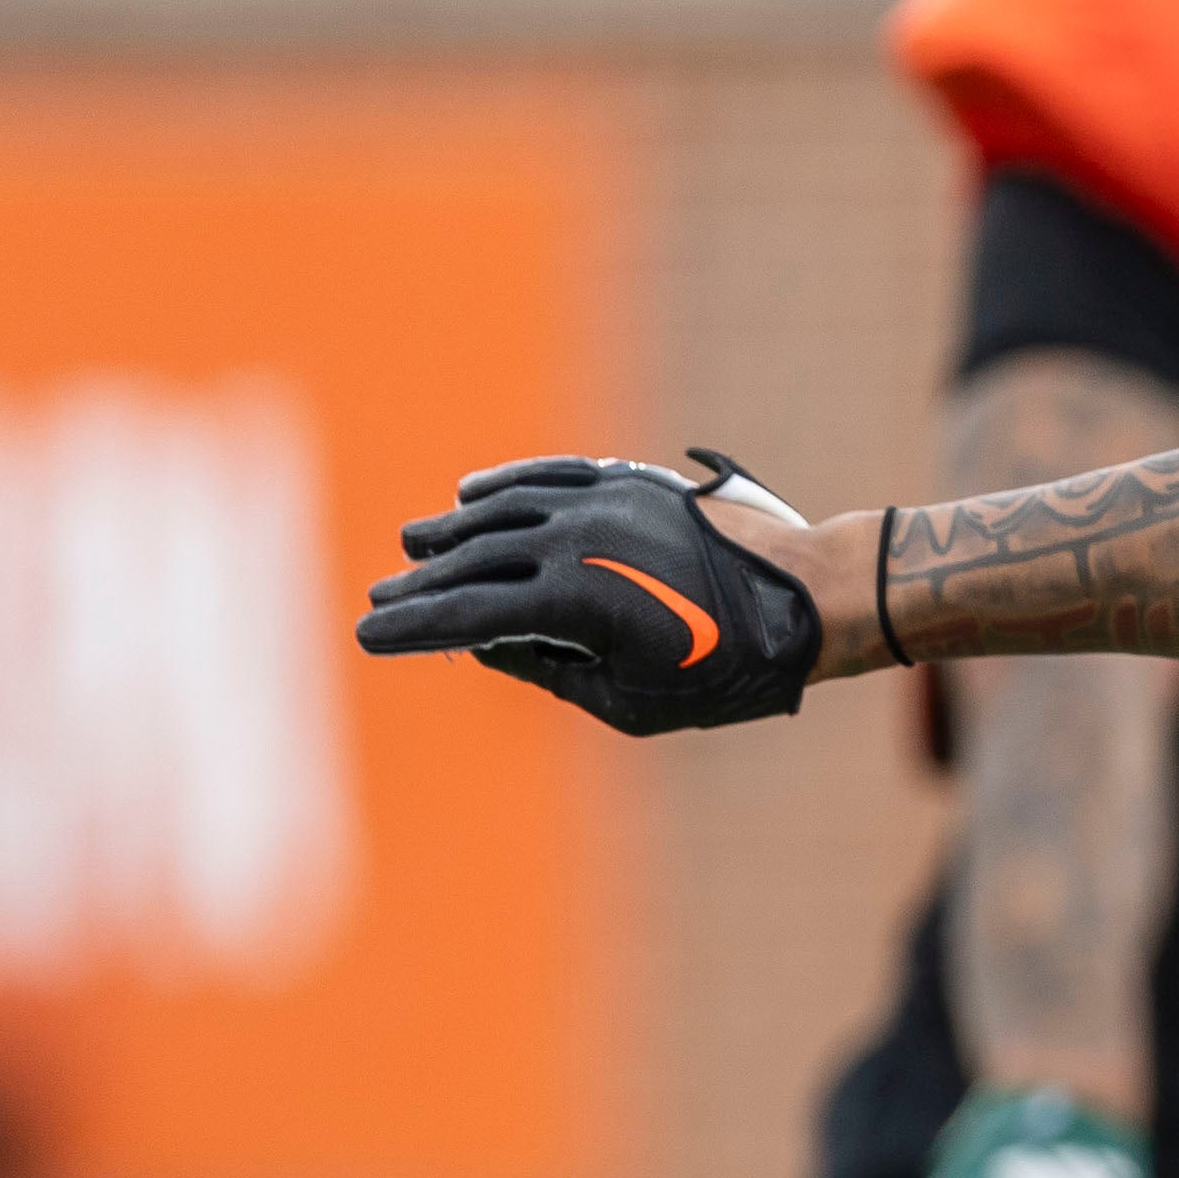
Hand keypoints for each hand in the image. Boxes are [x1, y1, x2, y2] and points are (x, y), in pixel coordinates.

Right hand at [356, 450, 830, 733]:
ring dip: (452, 531)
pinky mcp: (627, 481)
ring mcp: (600, 501)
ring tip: (413, 549)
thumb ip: (551, 671)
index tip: (370, 635)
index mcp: (571, 598)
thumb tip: (489, 643)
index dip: (414, 626)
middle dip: (423, 583)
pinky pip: (547, 477)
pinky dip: (503, 485)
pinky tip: (469, 493)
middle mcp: (574, 537)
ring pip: (503, 510)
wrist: (809, 598)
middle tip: (379, 599)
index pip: (469, 612)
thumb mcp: (632, 700)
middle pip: (474, 558)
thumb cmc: (728, 669)